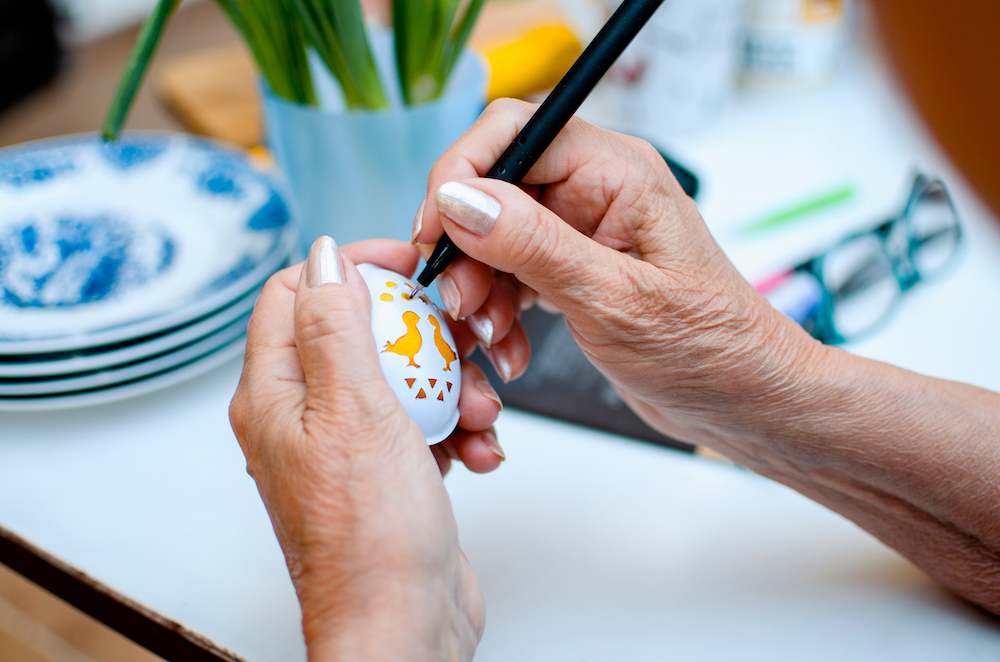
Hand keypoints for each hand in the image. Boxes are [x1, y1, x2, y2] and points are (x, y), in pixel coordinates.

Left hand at [229, 238, 499, 660]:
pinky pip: (425, 424)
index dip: (353, 266)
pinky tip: (478, 452)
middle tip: (460, 342)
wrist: (405, 625)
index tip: (408, 263)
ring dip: (451, 386)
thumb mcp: (353, 408)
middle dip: (421, 334)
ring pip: (404, 378)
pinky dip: (458, 429)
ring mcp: (347, 447)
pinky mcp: (387, 472)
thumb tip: (323, 256)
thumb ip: (335, 325)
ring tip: (475, 415)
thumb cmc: (370, 536)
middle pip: (362, 332)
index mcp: (274, 394)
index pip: (296, 293)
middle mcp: (303, 417)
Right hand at [411, 99, 806, 445]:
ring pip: (494, 236)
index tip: (434, 230)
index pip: (514, 131)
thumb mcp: (613, 298)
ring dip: (479, 288)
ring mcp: (582, 231)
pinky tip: (509, 348)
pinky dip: (498, 310)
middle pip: (495, 188)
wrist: (741, 401)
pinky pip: (511, 274)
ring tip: (490, 337)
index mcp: (617, 171)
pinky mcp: (573, 270)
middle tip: (460, 301)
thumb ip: (533, 245)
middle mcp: (596, 190)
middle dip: (466, 247)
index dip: (461, 173)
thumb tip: (460, 199)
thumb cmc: (708, 349)